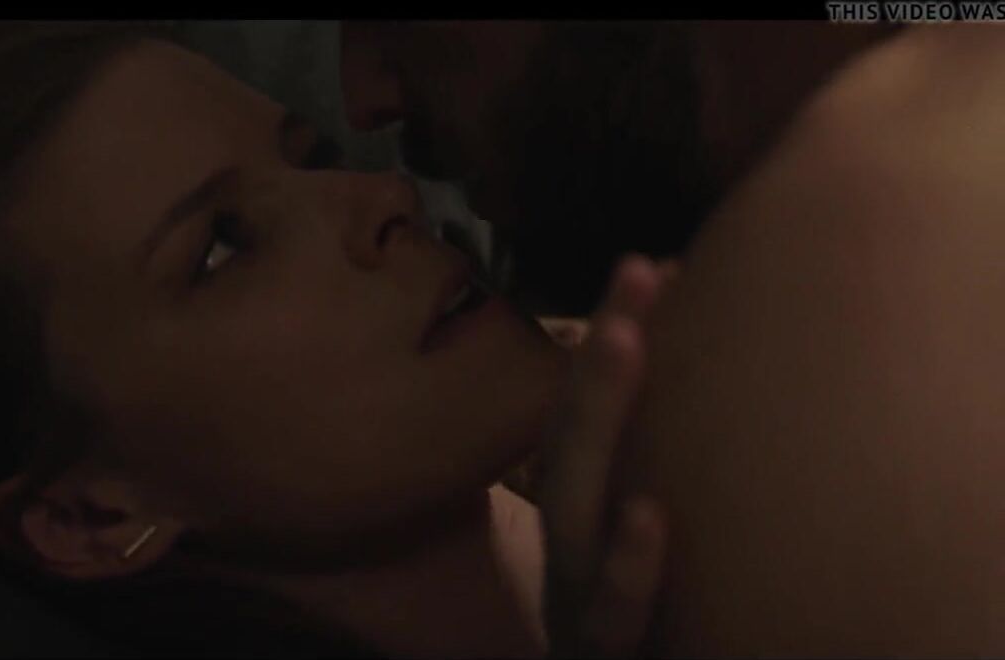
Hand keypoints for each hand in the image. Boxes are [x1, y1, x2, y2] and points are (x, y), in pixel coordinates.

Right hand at [535, 255, 675, 657]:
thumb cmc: (642, 626)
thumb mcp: (640, 544)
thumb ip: (654, 466)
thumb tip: (712, 356)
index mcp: (585, 519)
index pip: (585, 419)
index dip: (609, 341)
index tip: (653, 266)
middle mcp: (570, 551)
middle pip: (571, 448)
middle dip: (599, 358)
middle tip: (636, 274)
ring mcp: (578, 604)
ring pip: (571, 513)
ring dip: (596, 421)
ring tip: (622, 341)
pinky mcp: (601, 653)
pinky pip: (610, 616)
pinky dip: (628, 569)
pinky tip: (650, 517)